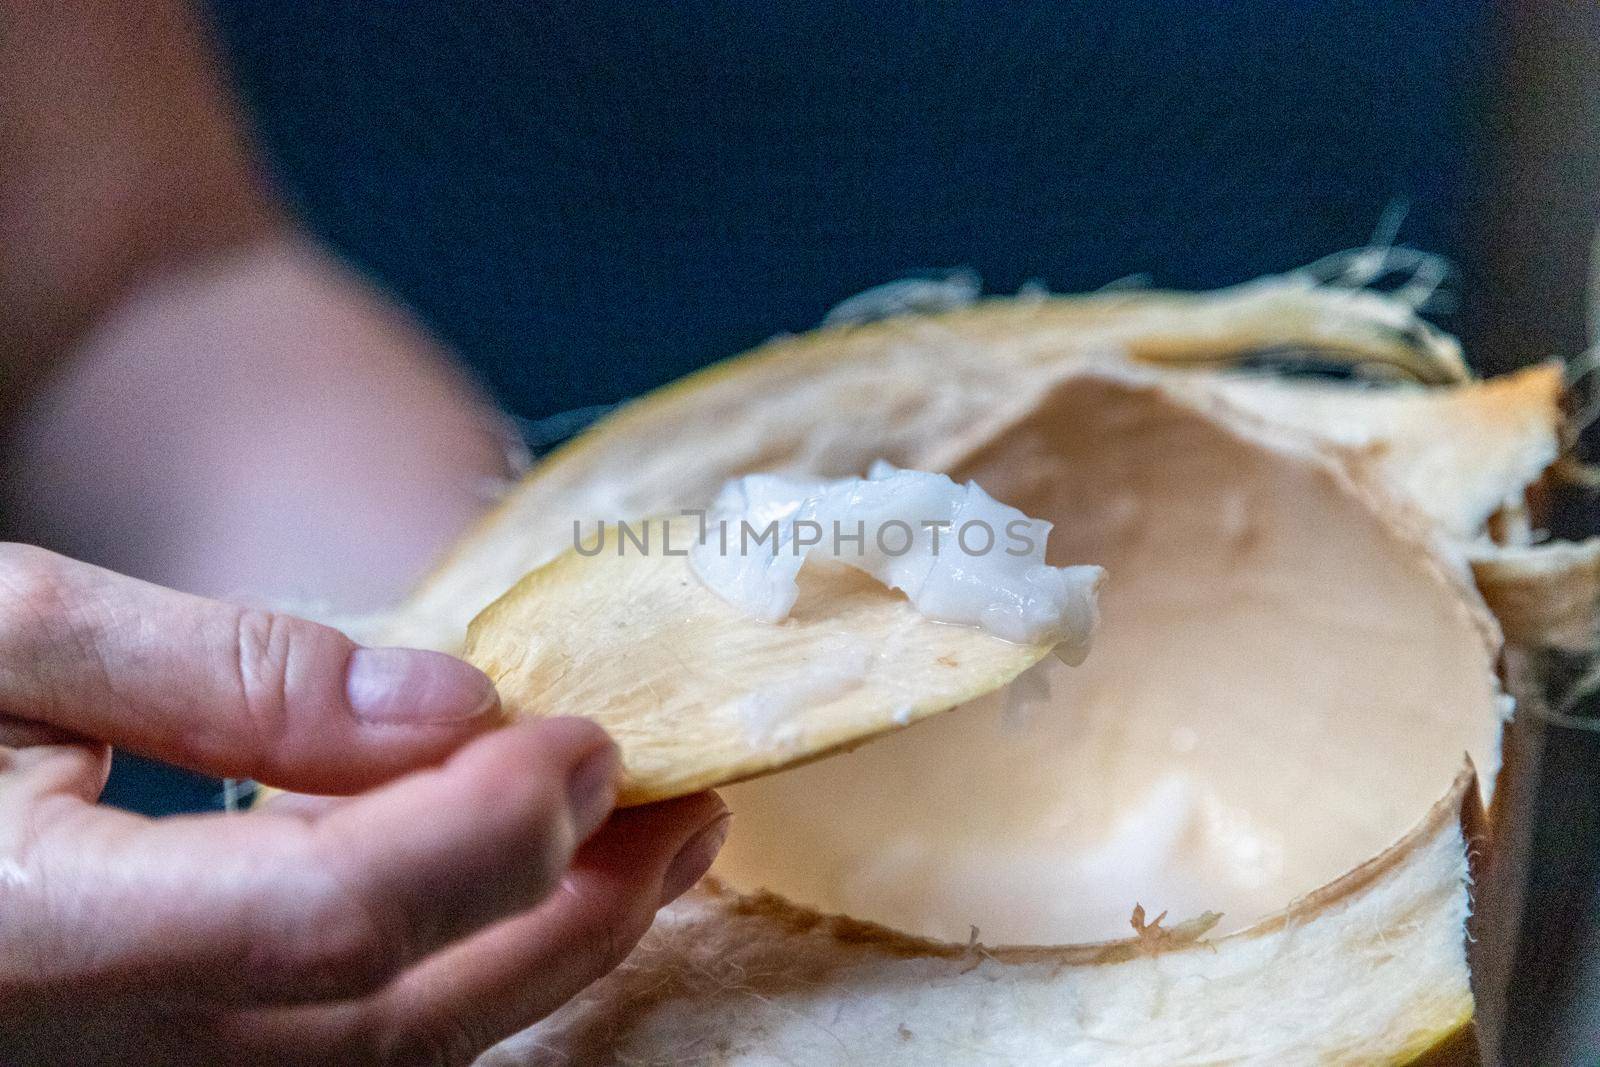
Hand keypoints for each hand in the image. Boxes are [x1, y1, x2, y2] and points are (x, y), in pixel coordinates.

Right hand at [0, 544, 729, 1064]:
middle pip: (390, 1023)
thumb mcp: (9, 630)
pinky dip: (458, 975)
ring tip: (648, 852)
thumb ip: (228, 674)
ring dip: (540, 957)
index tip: (592, 737)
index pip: (325, 917)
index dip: (486, 833)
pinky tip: (522, 897)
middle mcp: (87, 1051)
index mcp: (25, 936)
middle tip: (686, 802)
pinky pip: (336, 1048)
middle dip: (571, 914)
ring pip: (381, 1061)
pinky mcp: (146, 1060)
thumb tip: (453, 706)